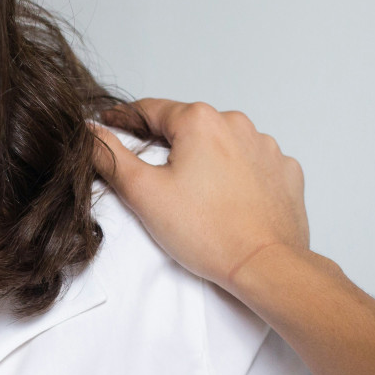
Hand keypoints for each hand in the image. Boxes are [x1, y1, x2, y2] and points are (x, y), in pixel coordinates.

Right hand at [92, 99, 309, 294]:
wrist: (265, 264)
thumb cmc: (208, 232)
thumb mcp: (143, 193)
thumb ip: (111, 156)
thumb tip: (90, 133)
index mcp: (200, 121)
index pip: (150, 110)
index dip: (125, 118)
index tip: (111, 124)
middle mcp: (237, 124)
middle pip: (188, 128)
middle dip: (169, 146)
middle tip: (154, 177)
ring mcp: (266, 147)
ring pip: (222, 145)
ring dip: (205, 160)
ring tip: (196, 197)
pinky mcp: (285, 171)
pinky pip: (252, 164)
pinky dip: (237, 176)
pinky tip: (227, 200)